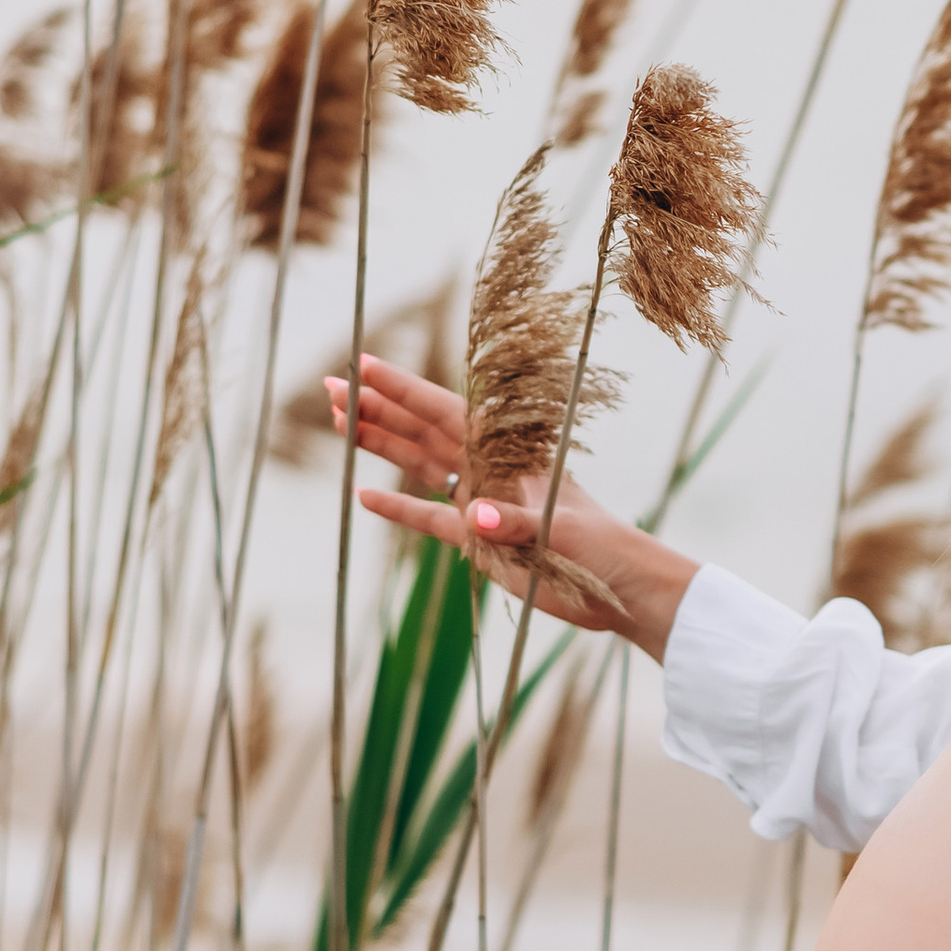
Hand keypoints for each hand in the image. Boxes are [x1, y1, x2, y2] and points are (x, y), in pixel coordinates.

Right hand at [325, 356, 698, 660]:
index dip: (403, 389)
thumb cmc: (601, 545)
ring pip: (420, 464)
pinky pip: (428, 518)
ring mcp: (480, 501)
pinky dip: (398, 508)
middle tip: (331, 386)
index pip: (446, 412)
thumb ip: (515, 520)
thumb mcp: (560, 528)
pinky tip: (364, 495)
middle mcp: (489, 468)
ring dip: (381, 444)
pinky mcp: (478, 539)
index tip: (365, 364)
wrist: (619, 587)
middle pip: (423, 429)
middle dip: (378, 408)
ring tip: (339, 422)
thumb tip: (473, 513)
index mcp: (509, 451)